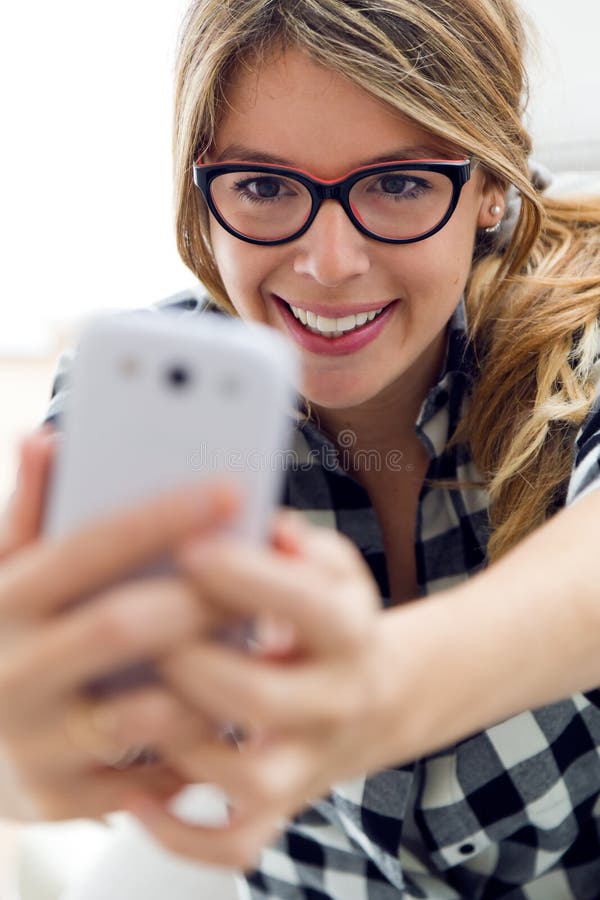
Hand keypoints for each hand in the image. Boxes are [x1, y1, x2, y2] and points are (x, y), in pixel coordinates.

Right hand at [0, 430, 239, 821]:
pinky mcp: (60, 798)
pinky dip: (200, 738)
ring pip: (148, 709)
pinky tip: (230, 706)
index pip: (88, 548)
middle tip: (263, 575)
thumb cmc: (5, 638)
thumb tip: (45, 437)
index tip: (231, 489)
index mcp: (0, 603)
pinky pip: (153, 770)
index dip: (162, 516)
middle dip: (202, 599)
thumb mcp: (3, 573)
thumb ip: (29, 511)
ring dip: (213, 676)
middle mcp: (9, 672)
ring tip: (257, 640)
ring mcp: (35, 743)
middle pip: (124, 627)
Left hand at [122, 508, 387, 870]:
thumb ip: (296, 542)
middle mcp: (337, 702)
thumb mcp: (332, 566)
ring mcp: (310, 761)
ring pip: (251, 782)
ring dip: (183, 749)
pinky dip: (182, 834)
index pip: (308, 604)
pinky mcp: (283, 805)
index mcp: (350, 632)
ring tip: (129, 708)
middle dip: (197, 668)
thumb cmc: (328, 616)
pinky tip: (136, 796)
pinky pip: (237, 843)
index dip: (247, 578)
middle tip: (142, 633)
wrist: (373, 696)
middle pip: (267, 700)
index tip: (188, 547)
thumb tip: (260, 523)